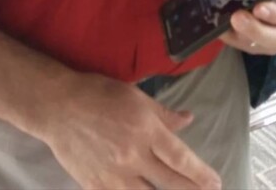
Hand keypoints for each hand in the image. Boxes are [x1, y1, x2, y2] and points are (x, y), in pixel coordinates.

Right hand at [41, 71, 220, 189]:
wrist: (59, 107)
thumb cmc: (100, 95)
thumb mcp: (137, 97)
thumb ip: (164, 114)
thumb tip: (188, 120)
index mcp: (145, 130)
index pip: (180, 158)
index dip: (200, 174)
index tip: (215, 183)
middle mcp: (132, 156)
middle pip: (169, 182)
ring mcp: (113, 175)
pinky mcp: (95, 186)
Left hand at [211, 0, 275, 56]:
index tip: (259, 8)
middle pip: (275, 37)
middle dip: (254, 29)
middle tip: (237, 17)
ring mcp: (275, 44)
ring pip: (259, 46)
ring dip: (240, 35)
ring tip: (225, 24)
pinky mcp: (258, 50)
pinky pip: (244, 48)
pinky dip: (231, 38)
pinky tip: (219, 29)